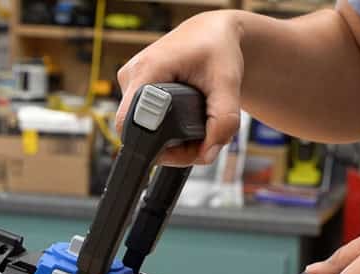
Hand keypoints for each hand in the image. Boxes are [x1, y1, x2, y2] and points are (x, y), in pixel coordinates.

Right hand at [116, 11, 245, 165]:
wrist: (211, 34)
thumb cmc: (217, 49)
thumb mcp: (228, 82)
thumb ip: (223, 120)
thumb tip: (208, 153)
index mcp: (147, 69)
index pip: (131, 124)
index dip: (159, 145)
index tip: (189, 146)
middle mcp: (132, 76)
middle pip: (139, 133)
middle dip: (174, 147)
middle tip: (204, 137)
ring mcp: (131, 84)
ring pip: (143, 132)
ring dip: (173, 141)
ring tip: (198, 124)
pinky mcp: (135, 91)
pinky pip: (145, 124)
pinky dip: (168, 131)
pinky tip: (187, 120)